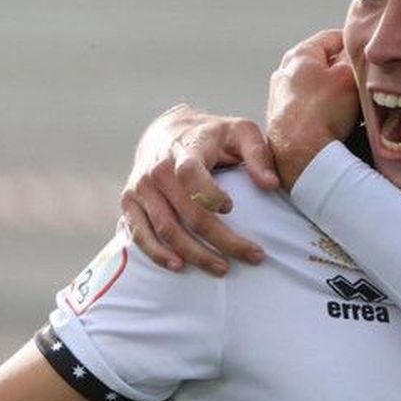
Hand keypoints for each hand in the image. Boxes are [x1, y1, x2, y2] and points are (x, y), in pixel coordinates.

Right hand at [120, 103, 278, 274]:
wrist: (167, 131)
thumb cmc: (213, 136)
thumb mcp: (240, 132)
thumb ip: (258, 154)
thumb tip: (271, 185)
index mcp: (185, 149)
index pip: (190, 174)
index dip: (209, 195)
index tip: (231, 208)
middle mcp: (158, 169)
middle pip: (187, 213)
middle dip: (221, 240)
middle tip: (251, 257)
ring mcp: (141, 187)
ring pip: (167, 229)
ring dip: (194, 254)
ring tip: (222, 268)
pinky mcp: (129, 202)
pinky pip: (141, 234)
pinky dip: (158, 254)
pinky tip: (179, 266)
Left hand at [264, 30, 359, 188]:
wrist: (300, 157)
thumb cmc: (323, 112)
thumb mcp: (349, 76)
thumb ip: (356, 60)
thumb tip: (361, 56)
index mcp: (299, 55)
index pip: (332, 37)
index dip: (354, 43)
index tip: (369, 53)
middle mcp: (284, 74)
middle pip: (325, 65)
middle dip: (346, 72)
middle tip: (366, 81)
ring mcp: (281, 99)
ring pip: (319, 88)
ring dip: (338, 94)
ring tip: (356, 105)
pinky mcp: (283, 122)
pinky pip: (312, 109)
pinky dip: (327, 112)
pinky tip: (341, 123)